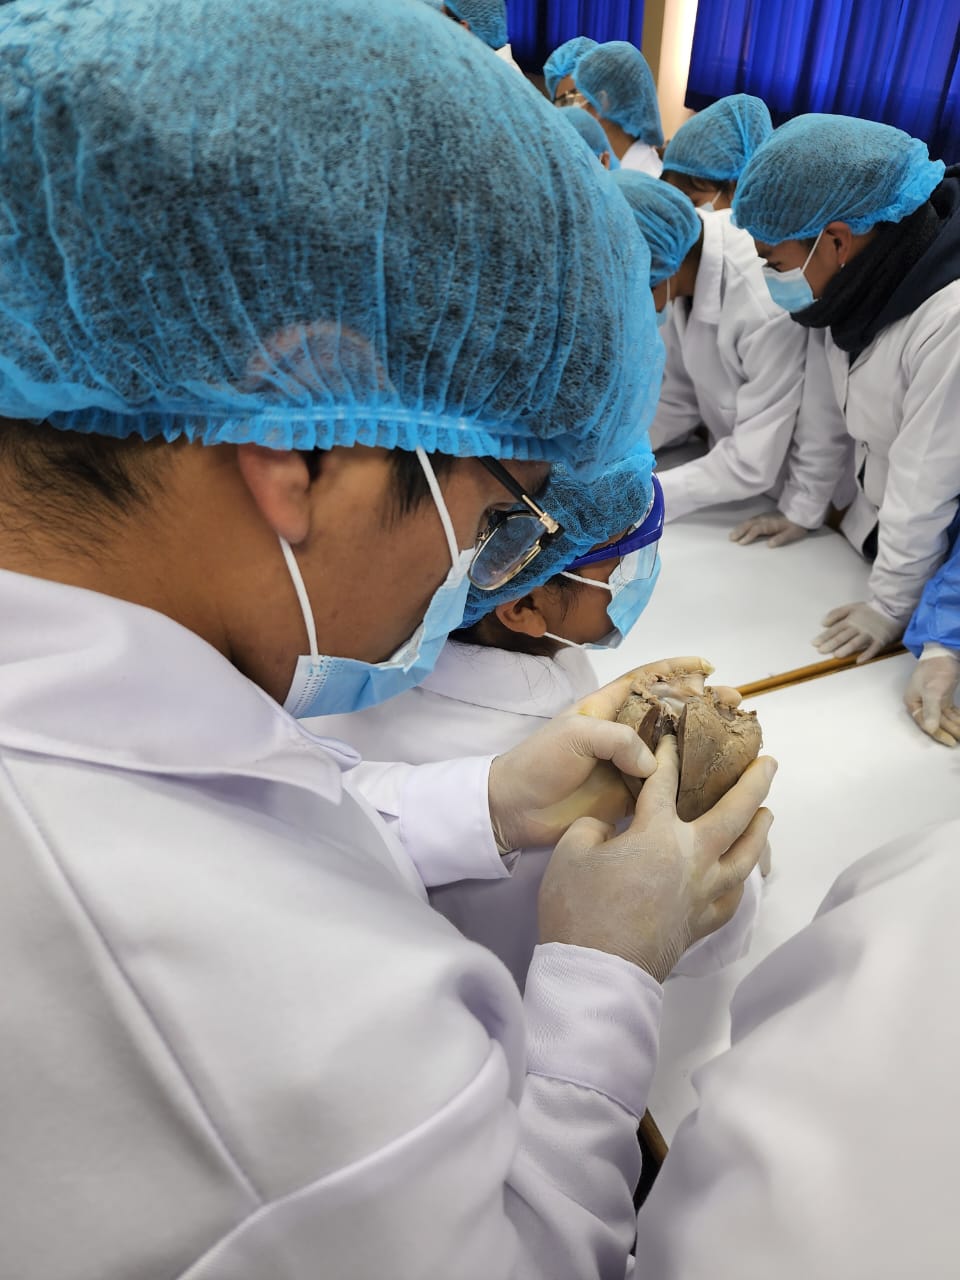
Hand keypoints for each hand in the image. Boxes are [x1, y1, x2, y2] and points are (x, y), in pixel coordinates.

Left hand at [488, 656, 735, 852]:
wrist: (516, 809)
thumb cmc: (540, 763)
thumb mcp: (575, 735)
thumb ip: (618, 740)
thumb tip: (652, 765)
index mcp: (606, 708)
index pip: (646, 679)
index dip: (675, 669)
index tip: (707, 666)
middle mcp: (623, 734)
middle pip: (671, 713)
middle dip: (703, 705)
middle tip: (735, 703)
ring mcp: (629, 766)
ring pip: (675, 750)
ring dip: (704, 743)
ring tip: (737, 739)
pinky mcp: (632, 798)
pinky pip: (668, 787)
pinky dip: (692, 782)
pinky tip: (718, 780)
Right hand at [538, 735, 776, 982]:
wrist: (596, 971)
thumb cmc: (580, 908)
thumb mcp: (571, 851)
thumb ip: (594, 827)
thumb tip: (611, 828)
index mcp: (658, 833)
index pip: (666, 783)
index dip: (669, 756)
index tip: (674, 736)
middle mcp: (692, 858)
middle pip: (734, 814)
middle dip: (753, 783)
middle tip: (768, 762)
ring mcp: (703, 892)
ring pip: (745, 855)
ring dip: (760, 829)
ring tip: (767, 811)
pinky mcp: (702, 922)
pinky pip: (733, 895)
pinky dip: (742, 878)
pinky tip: (742, 872)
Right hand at [729, 513, 808, 547]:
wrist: (800, 514)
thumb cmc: (796, 526)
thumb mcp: (792, 534)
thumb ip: (781, 538)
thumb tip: (769, 545)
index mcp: (771, 524)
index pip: (757, 529)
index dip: (749, 536)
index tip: (741, 543)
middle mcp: (765, 519)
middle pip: (750, 524)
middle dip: (740, 531)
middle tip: (731, 539)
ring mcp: (763, 517)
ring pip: (749, 522)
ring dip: (740, 528)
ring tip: (731, 535)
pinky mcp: (763, 517)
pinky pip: (751, 520)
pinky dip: (743, 524)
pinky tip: (739, 528)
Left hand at [813, 601, 902, 662]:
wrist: (892, 608)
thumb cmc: (870, 610)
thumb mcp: (852, 607)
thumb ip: (836, 613)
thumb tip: (823, 623)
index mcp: (851, 620)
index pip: (835, 630)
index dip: (824, 636)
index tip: (814, 643)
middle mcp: (858, 628)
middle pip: (843, 636)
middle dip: (831, 643)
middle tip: (821, 651)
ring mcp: (869, 634)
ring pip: (856, 642)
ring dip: (846, 649)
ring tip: (836, 655)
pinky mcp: (881, 640)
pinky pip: (873, 648)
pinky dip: (867, 654)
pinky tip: (859, 660)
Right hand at [904, 652, 959, 745]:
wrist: (944, 652)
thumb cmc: (935, 671)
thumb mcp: (933, 691)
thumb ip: (931, 711)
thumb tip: (931, 729)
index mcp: (913, 703)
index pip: (925, 723)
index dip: (939, 733)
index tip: (951, 741)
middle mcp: (921, 703)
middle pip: (936, 722)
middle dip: (949, 730)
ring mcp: (932, 700)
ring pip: (944, 718)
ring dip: (954, 725)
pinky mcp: (942, 697)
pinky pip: (949, 712)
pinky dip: (956, 718)